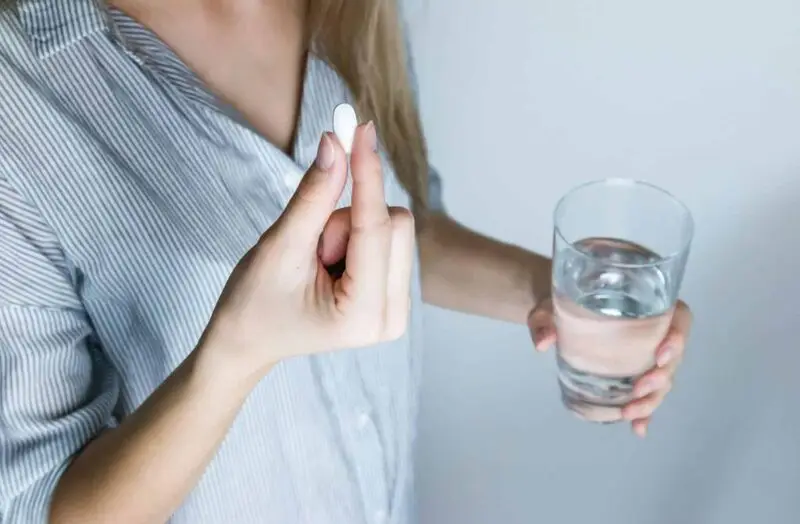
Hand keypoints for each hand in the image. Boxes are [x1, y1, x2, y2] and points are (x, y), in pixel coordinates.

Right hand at [201, 123, 414, 381]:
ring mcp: (397, 310)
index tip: (361, 128)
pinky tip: (331, 264)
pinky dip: (356, 237)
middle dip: (347, 220)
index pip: (375, 227)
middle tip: (311, 247)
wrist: (248, 341)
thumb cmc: (253, 303)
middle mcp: (392, 318)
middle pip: (395, 223)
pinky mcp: (394, 296)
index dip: (366, 173)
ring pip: (393, 227)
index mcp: (363, 316)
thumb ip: (313, 196)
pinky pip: (388, 238)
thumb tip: (336, 142)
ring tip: (317, 261)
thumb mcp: (280, 247)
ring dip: (349, 229)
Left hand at [529, 298, 691, 436]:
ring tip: (630, 413)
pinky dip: (645, 412)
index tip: (660, 353)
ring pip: (663, 379)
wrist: (555, 316)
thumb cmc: (559, 305)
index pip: (678, 318)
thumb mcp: (548, 308)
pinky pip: (647, 394)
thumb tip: (543, 342)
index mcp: (645, 305)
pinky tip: (639, 428)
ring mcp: (645, 355)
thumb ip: (544, 321)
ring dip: (652, 399)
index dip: (678, 336)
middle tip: (639, 388)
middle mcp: (653, 331)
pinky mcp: (635, 374)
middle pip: (673, 356)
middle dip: (661, 376)